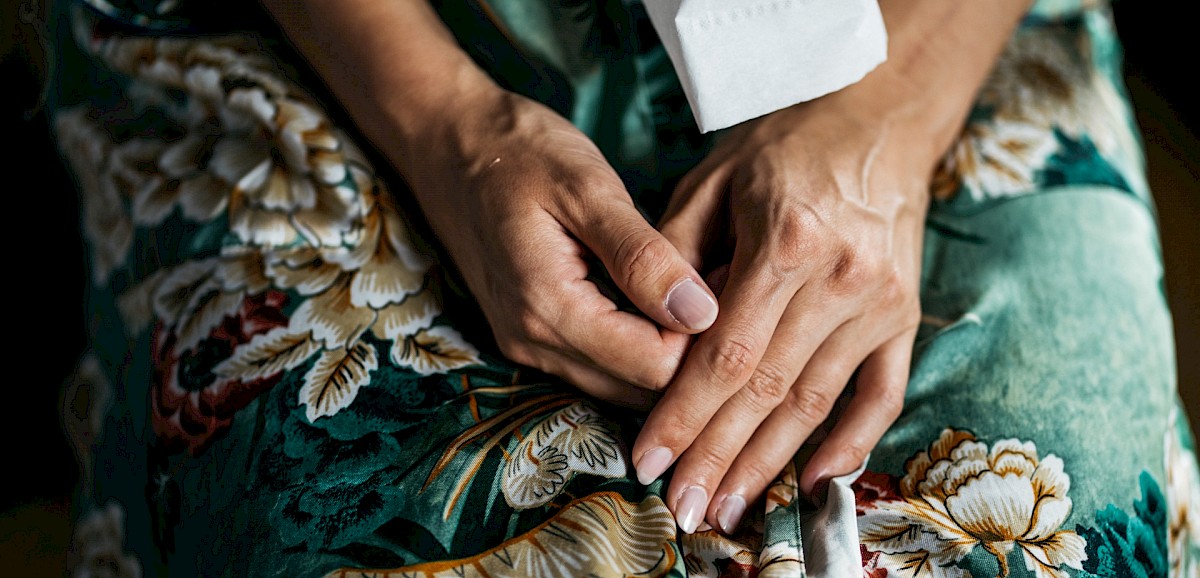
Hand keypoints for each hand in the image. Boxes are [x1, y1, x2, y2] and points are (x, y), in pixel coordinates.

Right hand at [261, 0, 719, 407]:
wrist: (449, 143)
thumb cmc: (519, 152)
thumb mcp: (587, 188)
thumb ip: (642, 256)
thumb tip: (701, 313)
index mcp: (548, 307)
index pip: (652, 368)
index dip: (705, 339)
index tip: (733, 283)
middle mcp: (533, 343)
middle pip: (639, 389)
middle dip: (690, 351)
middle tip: (726, 284)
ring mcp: (527, 345)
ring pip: (621, 384)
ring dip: (664, 350)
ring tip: (698, 287)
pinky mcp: (529, 337)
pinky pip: (598, 365)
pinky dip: (636, 342)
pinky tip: (658, 296)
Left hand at [632, 89, 930, 532]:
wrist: (878, 115)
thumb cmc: (781, 144)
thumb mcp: (710, 181)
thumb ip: (673, 255)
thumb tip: (653, 339)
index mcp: (785, 242)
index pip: (725, 353)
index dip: (684, 414)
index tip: (650, 460)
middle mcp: (840, 279)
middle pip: (767, 391)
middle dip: (717, 457)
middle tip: (683, 508)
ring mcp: (880, 302)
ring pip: (816, 403)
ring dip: (770, 464)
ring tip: (730, 507)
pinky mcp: (905, 315)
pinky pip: (882, 393)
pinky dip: (853, 442)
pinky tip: (817, 481)